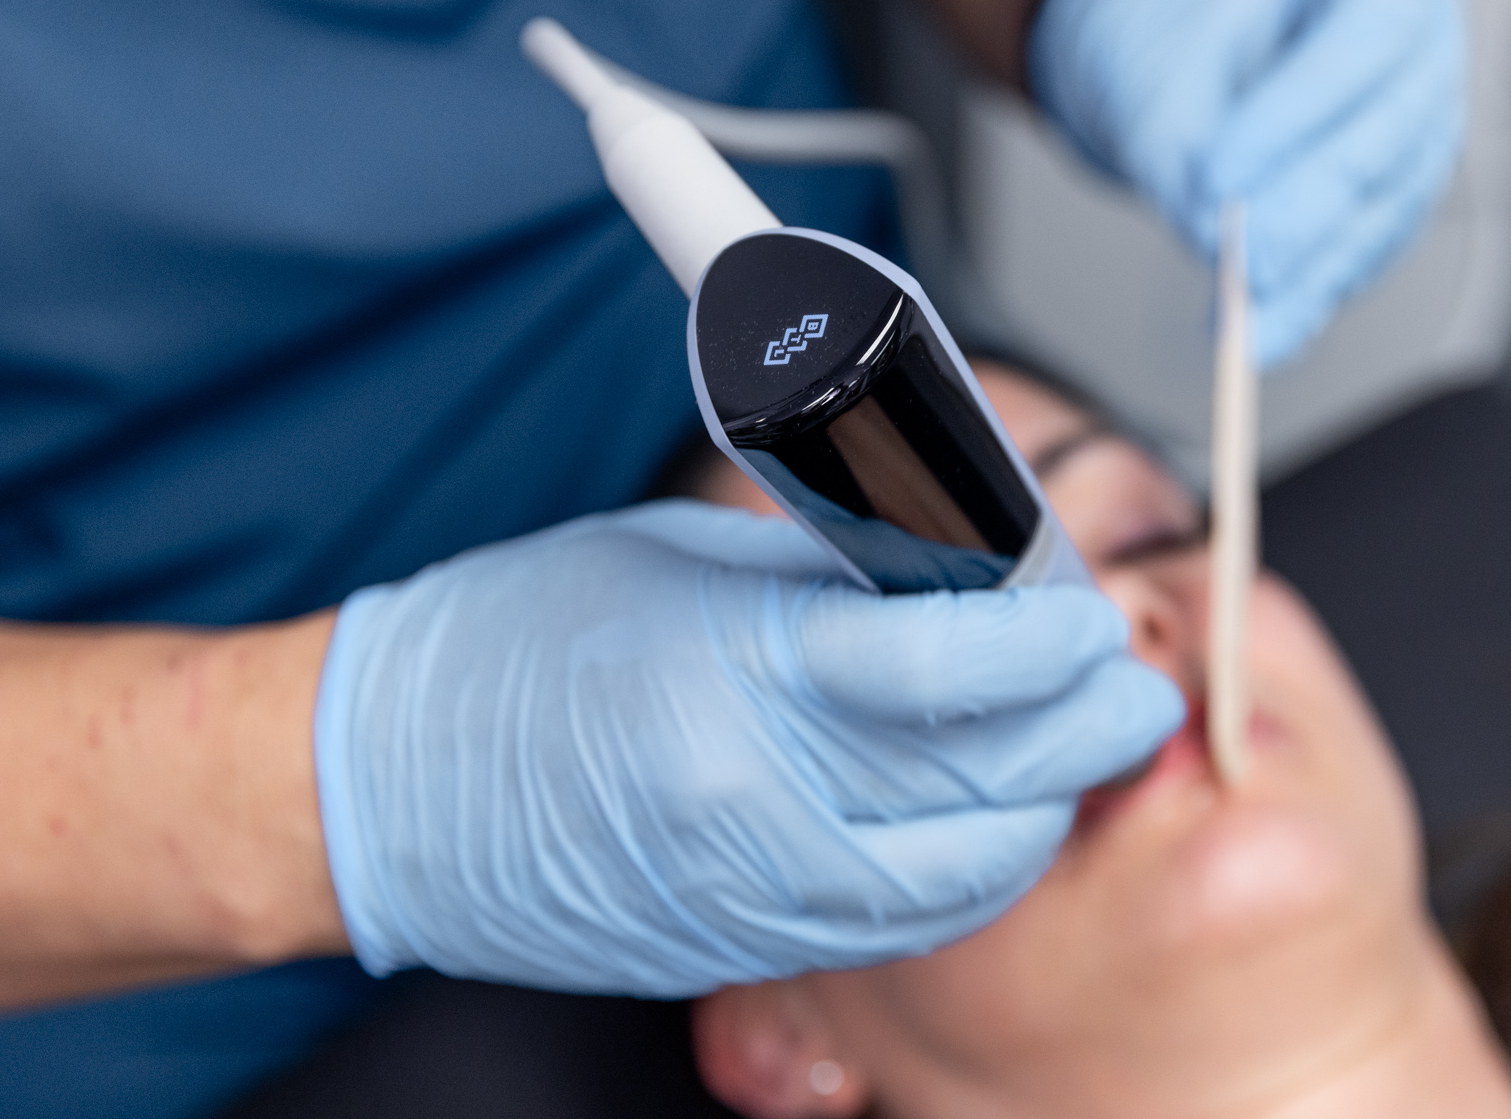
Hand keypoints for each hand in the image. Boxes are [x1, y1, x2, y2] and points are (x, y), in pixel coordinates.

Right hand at [313, 500, 1183, 996]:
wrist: (382, 788)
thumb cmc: (516, 644)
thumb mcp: (683, 562)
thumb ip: (834, 582)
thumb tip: (964, 575)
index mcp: (729, 674)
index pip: (941, 664)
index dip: (1044, 638)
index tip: (1087, 614)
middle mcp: (748, 803)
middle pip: (977, 780)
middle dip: (1083, 732)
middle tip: (1128, 692)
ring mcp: (744, 895)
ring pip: (960, 875)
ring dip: (1039, 811)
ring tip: (1074, 752)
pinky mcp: (738, 948)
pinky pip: (900, 926)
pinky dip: (968, 872)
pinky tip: (987, 821)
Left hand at [1028, 0, 1467, 365]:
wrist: (1166, 43)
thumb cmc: (1165, 25)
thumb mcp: (1151, 71)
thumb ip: (1180, 150)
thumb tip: (1218, 243)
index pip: (1367, 30)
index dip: (1299, 112)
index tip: (1218, 177)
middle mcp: (1423, 25)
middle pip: (1390, 125)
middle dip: (1310, 207)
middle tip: (1240, 268)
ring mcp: (1425, 107)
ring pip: (1392, 198)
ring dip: (1319, 266)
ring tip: (1249, 321)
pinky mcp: (1402, 182)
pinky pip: (1376, 241)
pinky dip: (1321, 288)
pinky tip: (1271, 328)